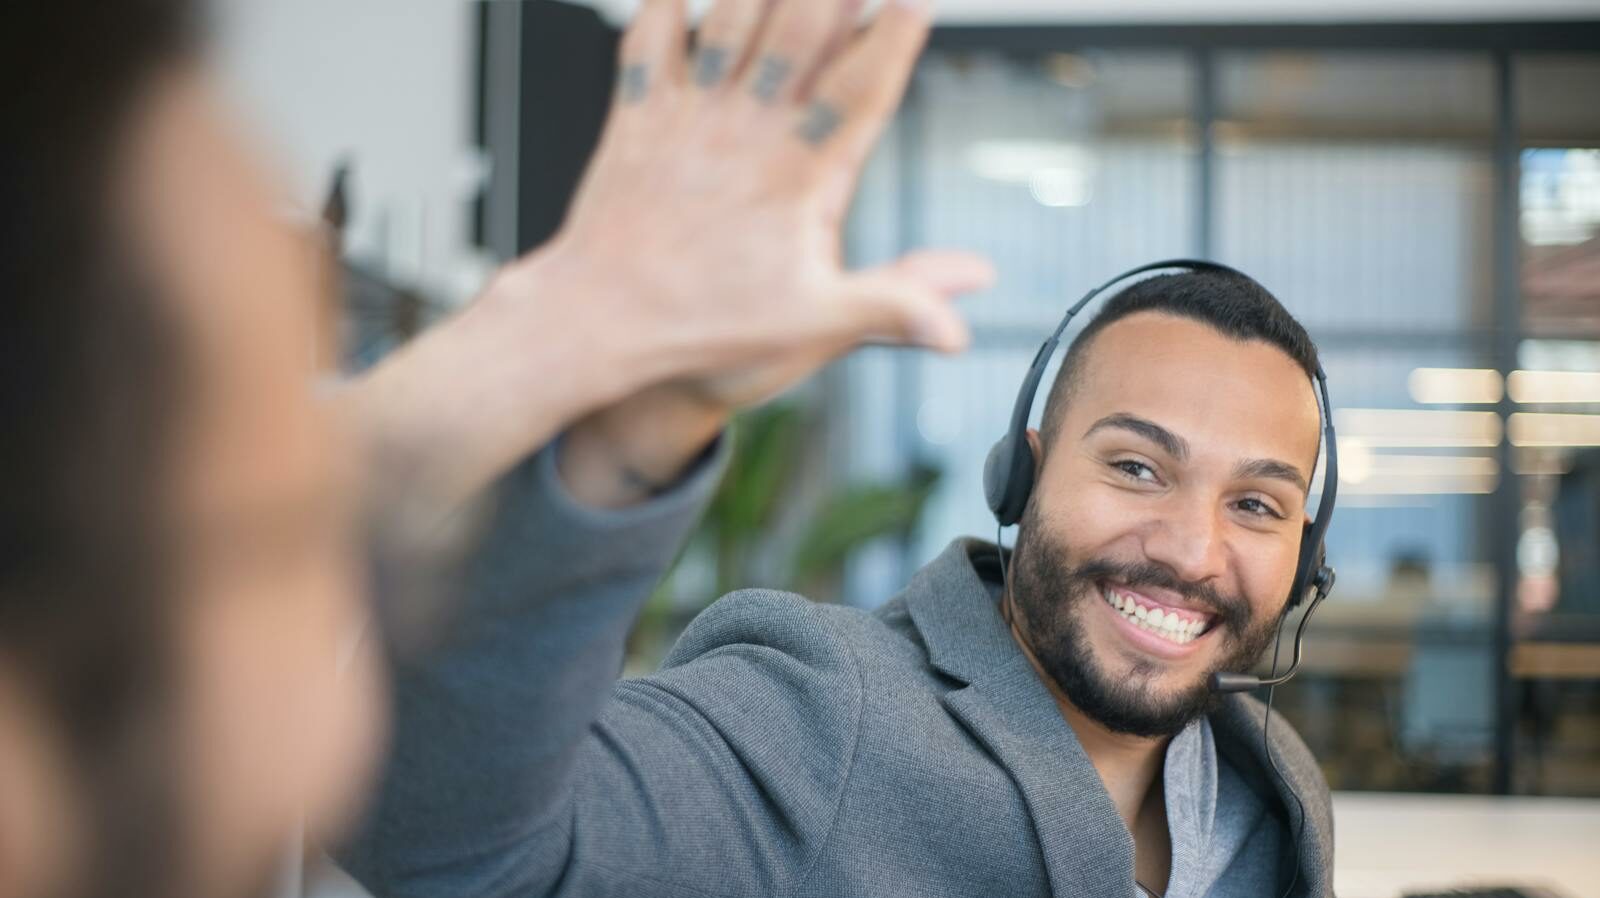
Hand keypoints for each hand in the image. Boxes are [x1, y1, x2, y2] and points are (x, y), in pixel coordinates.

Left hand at [520, 0, 994, 410]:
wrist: (599, 322)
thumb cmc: (701, 324)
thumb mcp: (811, 324)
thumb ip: (891, 307)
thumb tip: (958, 324)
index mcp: (795, 177)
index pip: (860, 91)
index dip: (893, 38)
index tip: (914, 0)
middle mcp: (744, 135)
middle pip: (800, 32)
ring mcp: (689, 119)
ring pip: (731, 20)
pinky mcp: (639, 119)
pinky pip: (650, 42)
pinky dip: (665, 6)